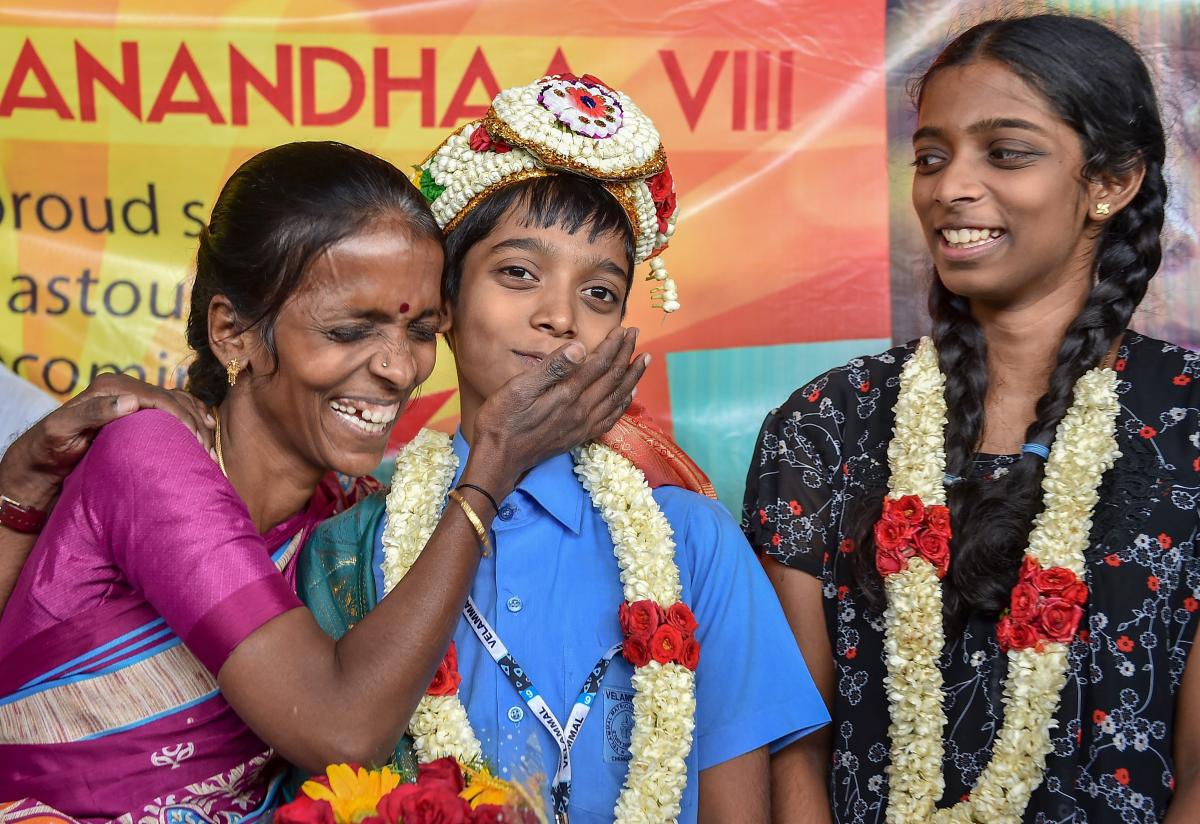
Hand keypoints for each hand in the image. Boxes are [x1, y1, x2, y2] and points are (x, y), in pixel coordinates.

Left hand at [0, 374, 214, 509]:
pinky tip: (206, 428)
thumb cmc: (48, 448)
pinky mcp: (138, 411)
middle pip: (173, 399)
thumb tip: (132, 401)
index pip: (158, 397)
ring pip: (178, 401)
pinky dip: (193, 415)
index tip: (196, 441)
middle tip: (206, 450)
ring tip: (209, 446)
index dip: (182, 418)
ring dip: (198, 421)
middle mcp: (125, 388)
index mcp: (110, 387)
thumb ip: (93, 413)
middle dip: (195, 423)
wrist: (42, 460)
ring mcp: (133, 398)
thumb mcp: (62, 430)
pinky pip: (174, 406)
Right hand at [468, 327, 648, 493]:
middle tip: (635, 334)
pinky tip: (628, 396)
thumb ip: (552, 367)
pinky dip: (623, 404)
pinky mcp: (579, 436)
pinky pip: (610, 418)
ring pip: (617, 397)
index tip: (623, 328)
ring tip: (643, 361)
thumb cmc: (502, 420)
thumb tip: (580, 347)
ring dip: (632, 377)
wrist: (499, 459)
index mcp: (568, 394)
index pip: (599, 363)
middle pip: (612, 378)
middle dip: (626, 354)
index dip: (613, 344)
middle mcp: (581, 410)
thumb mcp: (519, 388)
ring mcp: (582, 425)